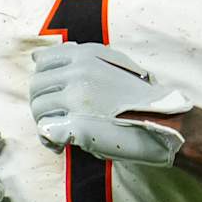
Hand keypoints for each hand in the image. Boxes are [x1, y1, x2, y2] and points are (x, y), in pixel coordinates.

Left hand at [28, 43, 190, 166]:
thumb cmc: (139, 98)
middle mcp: (78, 73)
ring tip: (62, 134)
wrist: (166, 122)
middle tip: (59, 119)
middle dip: (42, 105)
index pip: (43, 62)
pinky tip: (62, 145)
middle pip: (36, 87)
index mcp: (85, 56)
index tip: (57, 95)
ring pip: (39, 109)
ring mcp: (77, 98)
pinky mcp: (78, 124)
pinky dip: (49, 140)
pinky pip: (46, 130)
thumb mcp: (110, 64)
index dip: (45, 82)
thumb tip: (35, 58)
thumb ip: (75, 59)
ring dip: (45, 123)